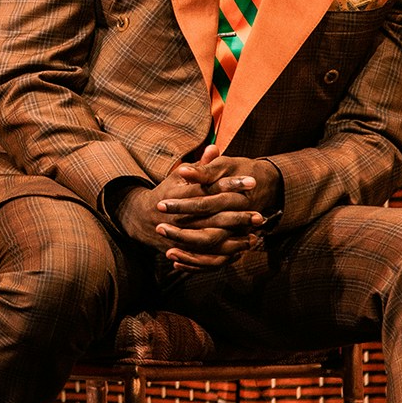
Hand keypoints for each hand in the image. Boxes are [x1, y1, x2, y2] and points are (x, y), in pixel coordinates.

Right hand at [115, 146, 278, 270]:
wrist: (142, 219)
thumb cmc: (167, 193)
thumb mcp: (179, 176)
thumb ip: (200, 166)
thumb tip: (215, 148)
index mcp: (180, 193)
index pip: (209, 187)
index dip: (231, 184)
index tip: (251, 181)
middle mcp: (180, 215)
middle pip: (213, 215)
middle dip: (238, 215)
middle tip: (259, 214)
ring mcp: (181, 235)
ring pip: (211, 237)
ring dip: (235, 236)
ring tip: (255, 233)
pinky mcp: (183, 249)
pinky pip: (206, 255)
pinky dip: (226, 252)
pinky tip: (243, 247)